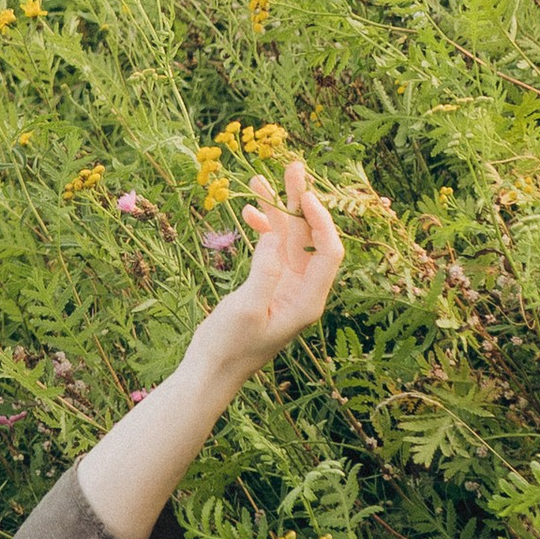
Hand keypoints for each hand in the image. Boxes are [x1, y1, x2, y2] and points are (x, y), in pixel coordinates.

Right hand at [205, 158, 343, 371]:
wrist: (211, 372)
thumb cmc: (229, 346)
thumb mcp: (246, 307)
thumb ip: (265, 269)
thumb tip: (274, 231)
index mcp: (308, 301)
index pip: (328, 252)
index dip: (321, 220)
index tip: (304, 194)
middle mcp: (304, 291)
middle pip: (311, 238)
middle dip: (301, 202)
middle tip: (292, 167)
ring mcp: (287, 286)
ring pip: (288, 238)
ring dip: (277, 209)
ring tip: (260, 178)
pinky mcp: (269, 284)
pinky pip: (271, 248)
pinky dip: (261, 229)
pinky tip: (247, 212)